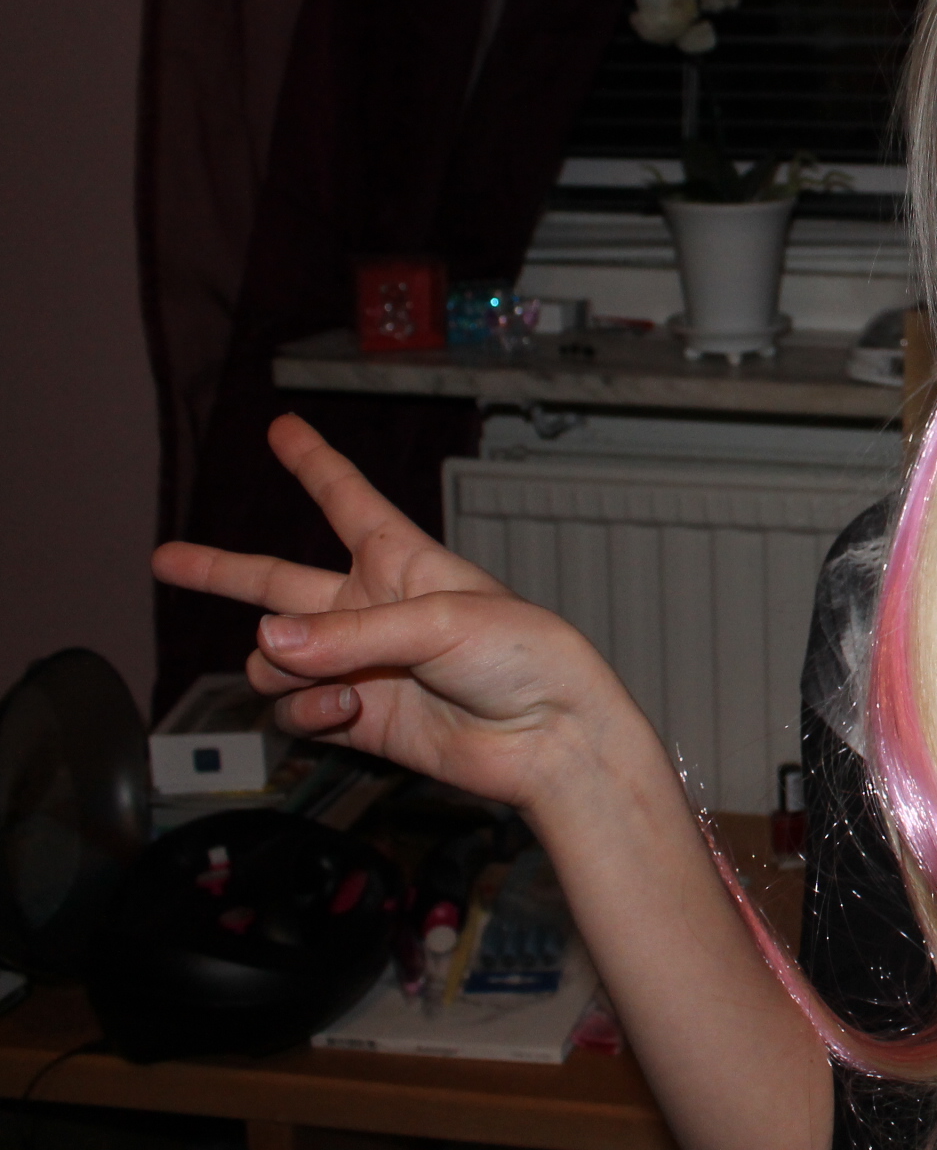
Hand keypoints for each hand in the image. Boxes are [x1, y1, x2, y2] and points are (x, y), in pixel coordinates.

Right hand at [152, 414, 639, 813]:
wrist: (549, 735)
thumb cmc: (524, 656)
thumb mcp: (442, 620)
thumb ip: (348, 633)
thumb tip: (264, 644)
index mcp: (403, 561)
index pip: (346, 500)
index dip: (314, 463)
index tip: (283, 426)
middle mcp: (372, 609)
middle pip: (276, 582)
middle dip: (219, 570)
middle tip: (164, 558)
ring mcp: (359, 666)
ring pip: (275, 658)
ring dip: (284, 668)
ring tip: (340, 681)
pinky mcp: (357, 718)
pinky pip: (294, 709)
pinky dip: (305, 710)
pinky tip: (346, 708)